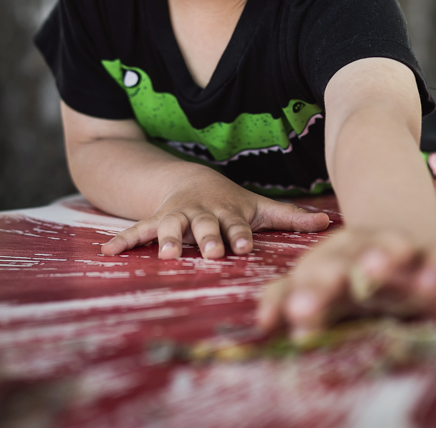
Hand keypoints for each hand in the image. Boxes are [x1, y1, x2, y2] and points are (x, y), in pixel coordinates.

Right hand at [100, 164, 329, 258]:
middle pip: (205, 226)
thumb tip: (329, 222)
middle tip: (211, 252)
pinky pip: (137, 231)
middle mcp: (202, 215)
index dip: (240, 235)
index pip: (237, 226)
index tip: (244, 247)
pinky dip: (123, 241)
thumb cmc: (230, 203)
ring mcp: (177, 217)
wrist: (190, 180)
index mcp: (228, 214)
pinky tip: (106, 254)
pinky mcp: (155, 221)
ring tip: (166, 253)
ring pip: (171, 227)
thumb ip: (290, 216)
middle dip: (207, 238)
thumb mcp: (258, 206)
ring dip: (168, 239)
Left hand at [257, 227, 435, 336]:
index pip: (311, 277)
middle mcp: (361, 253)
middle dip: (328, 280)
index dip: (303, 294)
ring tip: (369, 271)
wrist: (397, 235)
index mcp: (330, 264)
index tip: (293, 314)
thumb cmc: (350, 273)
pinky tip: (431, 289)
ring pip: (388, 250)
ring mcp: (398, 250)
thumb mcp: (317, 281)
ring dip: (379, 259)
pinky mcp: (435, 254)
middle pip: (343, 262)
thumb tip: (263, 322)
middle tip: (313, 301)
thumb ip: (285, 298)